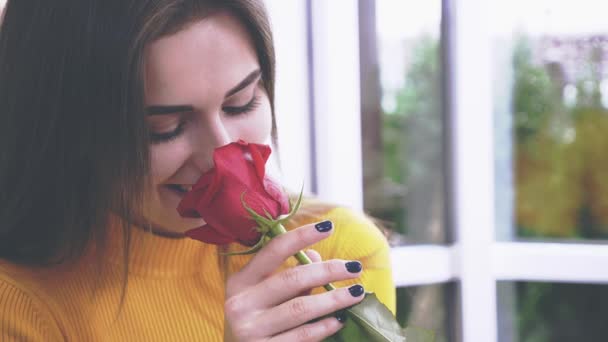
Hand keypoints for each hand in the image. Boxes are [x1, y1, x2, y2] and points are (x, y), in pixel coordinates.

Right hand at [223, 221, 364, 341]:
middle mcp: (240, 304)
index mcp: (240, 281)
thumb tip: (315, 254)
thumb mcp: (266, 295)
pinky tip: (339, 320)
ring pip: (300, 308)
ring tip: (356, 293)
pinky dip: (324, 327)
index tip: (329, 226)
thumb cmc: (260, 321)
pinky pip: (302, 335)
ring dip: (334, 299)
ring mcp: (250, 330)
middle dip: (328, 270)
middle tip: (355, 267)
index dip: (302, 236)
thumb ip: (290, 274)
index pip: (274, 250)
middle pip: (292, 279)